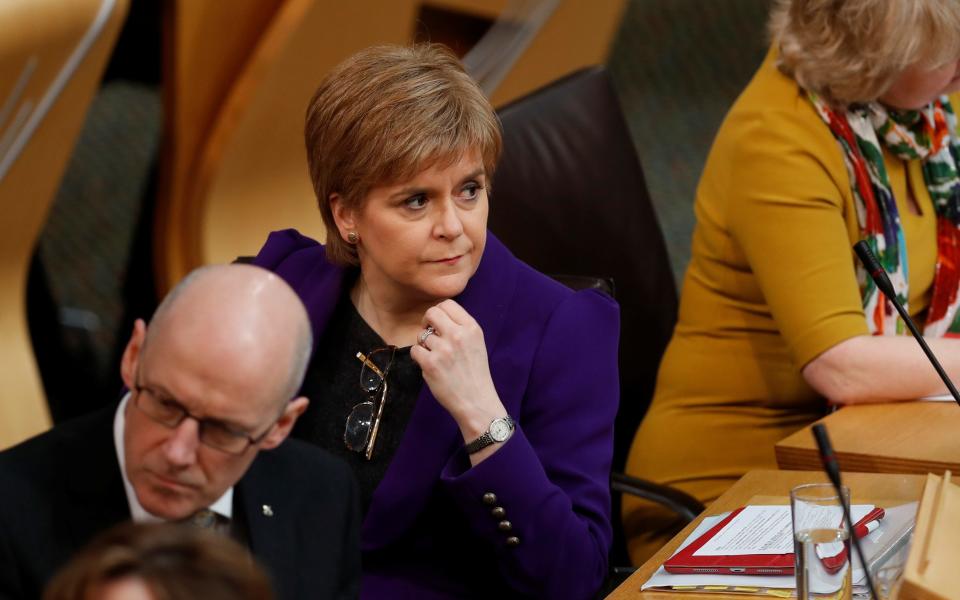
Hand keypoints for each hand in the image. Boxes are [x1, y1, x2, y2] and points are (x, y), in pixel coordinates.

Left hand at [410, 300, 507, 457]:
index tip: (437, 323)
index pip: (447, 304)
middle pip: (431, 313)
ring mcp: (444, 349)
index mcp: (471, 328)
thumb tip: (437, 316)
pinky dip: (419, 358)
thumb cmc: (475, 373)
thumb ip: (461, 328)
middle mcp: (458, 335)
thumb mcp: (476, 343)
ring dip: (424, 345)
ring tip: (435, 357)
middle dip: (427, 322)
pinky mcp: (431, 364)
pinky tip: (429, 366)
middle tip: (429, 334)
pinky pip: (415, 350)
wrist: (476, 401)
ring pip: (422, 335)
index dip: (439, 312)